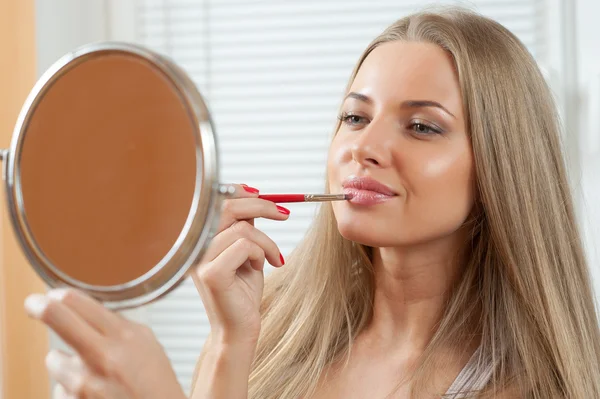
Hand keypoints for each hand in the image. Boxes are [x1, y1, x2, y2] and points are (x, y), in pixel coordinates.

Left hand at [24, 288, 184, 398]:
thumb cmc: (155, 386)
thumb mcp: (147, 345)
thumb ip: (119, 326)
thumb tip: (88, 310)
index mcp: (124, 336)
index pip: (79, 301)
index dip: (59, 295)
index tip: (53, 295)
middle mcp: (102, 355)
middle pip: (56, 315)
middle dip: (38, 306)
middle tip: (34, 304)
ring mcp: (84, 383)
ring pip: (54, 359)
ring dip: (66, 363)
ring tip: (92, 373)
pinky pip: (60, 389)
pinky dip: (72, 390)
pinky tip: (95, 393)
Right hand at [192, 183, 288, 343]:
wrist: (240, 328)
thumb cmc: (243, 291)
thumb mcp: (246, 250)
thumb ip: (243, 224)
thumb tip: (254, 194)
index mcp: (199, 238)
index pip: (216, 201)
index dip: (240, 192)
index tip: (263, 196)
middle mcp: (194, 247)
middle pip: (226, 206)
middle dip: (261, 206)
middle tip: (284, 214)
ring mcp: (200, 260)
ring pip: (243, 229)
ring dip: (267, 242)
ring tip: (272, 259)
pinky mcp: (212, 274)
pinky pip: (246, 246)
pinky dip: (262, 254)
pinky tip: (261, 269)